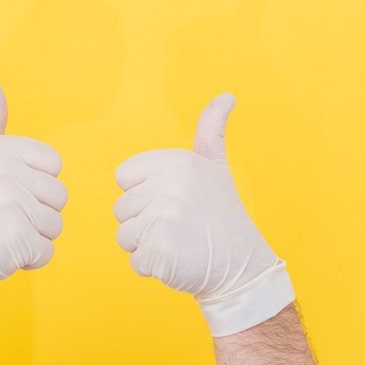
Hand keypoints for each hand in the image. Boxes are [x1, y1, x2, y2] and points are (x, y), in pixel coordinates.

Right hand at [0, 80, 67, 353]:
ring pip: (56, 224)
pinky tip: (1, 255)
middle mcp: (3, 170)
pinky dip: (30, 261)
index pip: (54, 165)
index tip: (5, 193)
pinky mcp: (16, 236)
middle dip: (36, 214)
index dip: (36, 186)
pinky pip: (48, 251)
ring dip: (34, 238)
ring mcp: (10, 202)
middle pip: (59, 196)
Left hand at [114, 94, 293, 335]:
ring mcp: (163, 219)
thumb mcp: (215, 166)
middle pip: (122, 209)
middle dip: (145, 223)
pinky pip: (135, 261)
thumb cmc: (222, 215)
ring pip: (125, 235)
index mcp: (175, 162)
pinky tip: (178, 260)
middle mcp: (169, 186)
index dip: (143, 194)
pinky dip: (153, 267)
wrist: (242, 264)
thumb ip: (211, 131)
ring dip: (146, 245)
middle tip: (180, 226)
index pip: (123, 178)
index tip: (172, 200)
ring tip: (179, 242)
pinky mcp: (160, 251)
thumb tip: (226, 96)